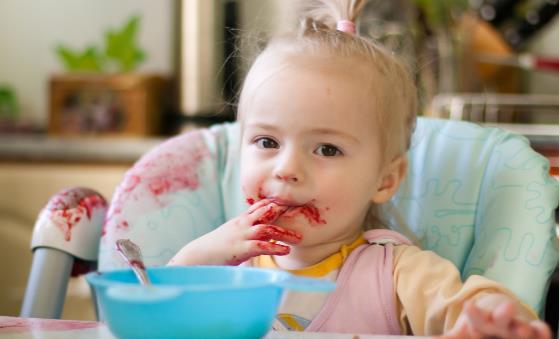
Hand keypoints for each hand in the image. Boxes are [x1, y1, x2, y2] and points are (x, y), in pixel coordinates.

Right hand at [167, 199, 301, 265]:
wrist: (196, 256)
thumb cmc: (215, 248)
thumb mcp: (231, 235)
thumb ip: (245, 232)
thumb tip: (259, 236)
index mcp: (241, 220)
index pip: (261, 206)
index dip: (276, 203)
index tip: (291, 202)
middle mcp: (243, 224)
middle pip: (266, 212)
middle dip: (284, 211)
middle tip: (301, 211)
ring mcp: (242, 235)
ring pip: (266, 228)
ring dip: (283, 232)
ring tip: (298, 238)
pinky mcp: (240, 249)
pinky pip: (261, 245)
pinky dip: (274, 247)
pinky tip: (285, 250)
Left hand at [438, 299, 551, 338]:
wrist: (500, 315)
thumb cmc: (480, 327)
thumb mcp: (464, 332)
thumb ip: (450, 336)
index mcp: (480, 321)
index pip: (476, 317)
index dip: (474, 314)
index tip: (470, 306)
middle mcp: (499, 323)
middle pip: (499, 320)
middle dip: (501, 314)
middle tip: (505, 308)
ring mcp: (515, 327)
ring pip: (519, 326)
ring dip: (521, 325)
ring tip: (522, 329)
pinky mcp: (531, 332)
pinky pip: (537, 331)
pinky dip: (539, 330)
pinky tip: (540, 328)